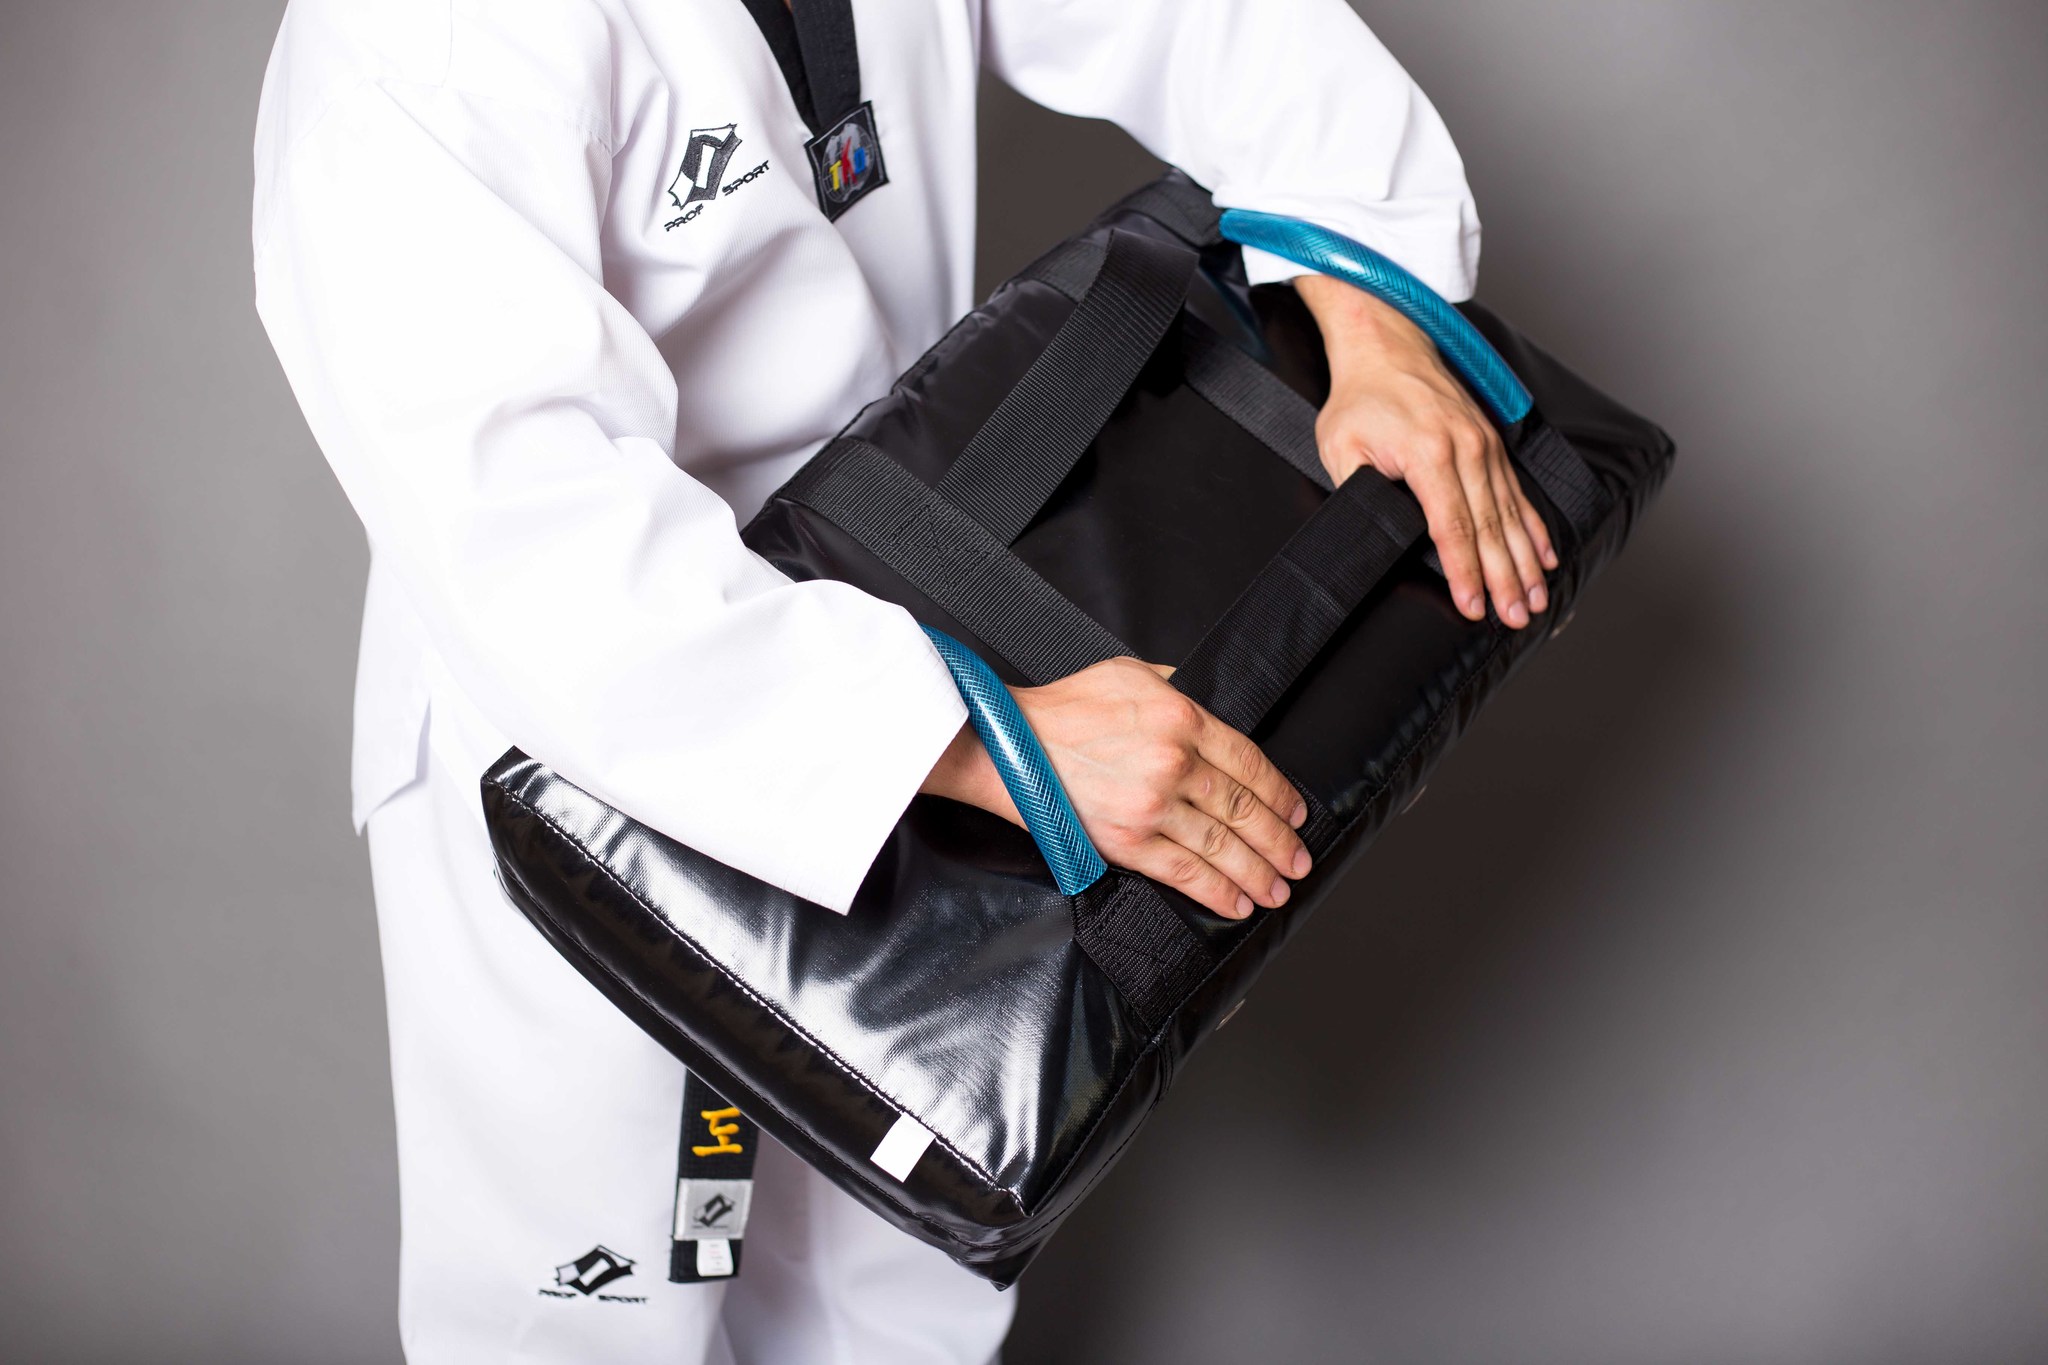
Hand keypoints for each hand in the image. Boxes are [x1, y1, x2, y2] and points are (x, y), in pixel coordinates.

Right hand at [921, 657, 1310, 919]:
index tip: (1296, 812)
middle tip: (1298, 860)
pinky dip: (1216, 891)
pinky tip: (1237, 903)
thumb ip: (1177, 687)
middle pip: (1243, 808)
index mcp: (1181, 718)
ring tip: (1277, 889)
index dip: (1280, 792)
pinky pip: (1185, 871)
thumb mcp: (1129, 674)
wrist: (1009, 744)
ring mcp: (1152, 805)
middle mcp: (1174, 762)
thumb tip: (1211, 701)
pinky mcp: (1127, 841)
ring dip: (1258, 872)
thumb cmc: (1065, 708)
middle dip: (1279, 841)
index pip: (1249, 761)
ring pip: (1222, 845)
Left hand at [1294, 273, 1556, 628]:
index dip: (1465, 572)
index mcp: (1429, 453)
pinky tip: (1545, 556)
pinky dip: (1532, 527)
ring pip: (1509, 514)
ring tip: (1538, 599)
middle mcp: (1466, 449)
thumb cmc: (1359, 398)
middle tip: (1518, 617)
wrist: (1387, 345)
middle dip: (1506, 579)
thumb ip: (1360, 490)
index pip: (1452, 526)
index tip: (1474, 606)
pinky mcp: (1490, 443)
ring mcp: (1483, 445)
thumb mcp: (1341, 446)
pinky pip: (1517, 493)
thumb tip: (1381, 531)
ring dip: (1526, 561)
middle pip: (1490, 527)